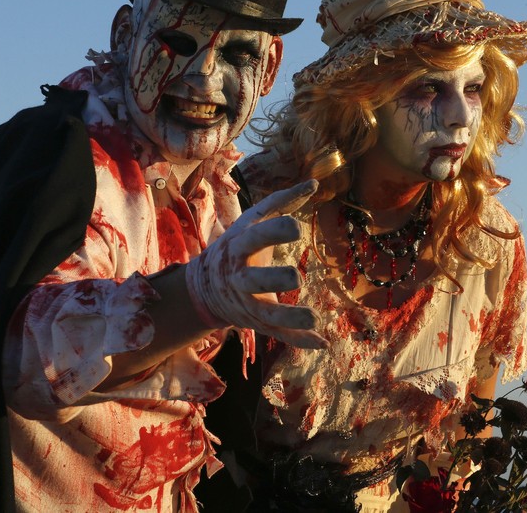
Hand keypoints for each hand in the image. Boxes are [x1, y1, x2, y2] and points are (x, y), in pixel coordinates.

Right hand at [185, 180, 326, 347]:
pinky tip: (322, 343)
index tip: (297, 227)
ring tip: (314, 318)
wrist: (204, 286)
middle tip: (296, 278)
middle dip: (274, 280)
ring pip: (268, 315)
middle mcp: (240, 277)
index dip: (275, 232)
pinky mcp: (258, 322)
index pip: (256, 237)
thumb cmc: (238, 244)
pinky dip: (299, 340)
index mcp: (240, 246)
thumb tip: (315, 183)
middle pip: (255, 280)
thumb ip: (283, 202)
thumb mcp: (253, 219)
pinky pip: (278, 334)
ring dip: (290, 318)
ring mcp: (248, 303)